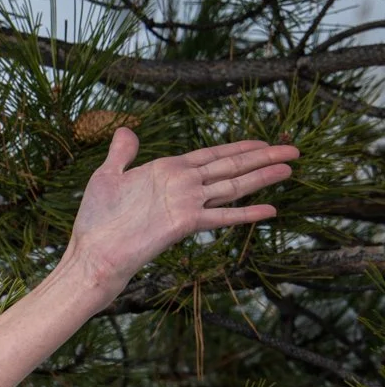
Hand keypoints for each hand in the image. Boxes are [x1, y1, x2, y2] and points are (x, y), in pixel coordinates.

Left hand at [62, 124, 296, 299]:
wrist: (91, 256)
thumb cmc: (95, 222)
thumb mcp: (107, 177)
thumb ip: (122, 154)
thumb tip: (127, 130)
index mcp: (169, 171)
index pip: (212, 155)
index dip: (239, 147)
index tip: (264, 142)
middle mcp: (183, 186)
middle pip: (231, 166)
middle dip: (263, 158)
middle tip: (293, 150)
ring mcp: (185, 204)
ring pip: (232, 185)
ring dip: (263, 177)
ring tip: (290, 169)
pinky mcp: (183, 223)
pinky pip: (221, 216)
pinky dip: (246, 213)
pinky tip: (270, 210)